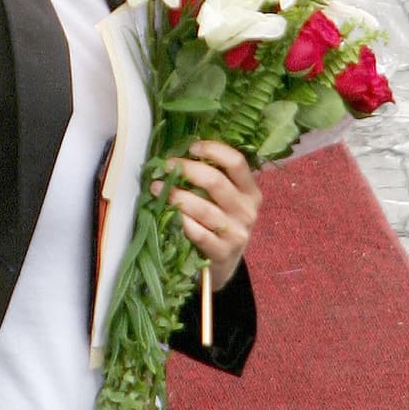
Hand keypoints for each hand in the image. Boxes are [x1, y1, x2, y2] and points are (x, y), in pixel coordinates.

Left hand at [155, 140, 260, 290]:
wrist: (224, 262)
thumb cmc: (221, 223)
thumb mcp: (228, 201)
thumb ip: (215, 179)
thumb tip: (183, 154)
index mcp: (250, 192)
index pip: (237, 163)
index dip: (214, 150)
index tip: (192, 147)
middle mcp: (246, 211)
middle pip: (216, 182)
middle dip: (187, 170)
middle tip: (167, 166)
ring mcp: (236, 233)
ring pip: (203, 208)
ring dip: (176, 195)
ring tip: (157, 188)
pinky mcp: (222, 252)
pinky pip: (197, 233)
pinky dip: (180, 221)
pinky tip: (167, 213)